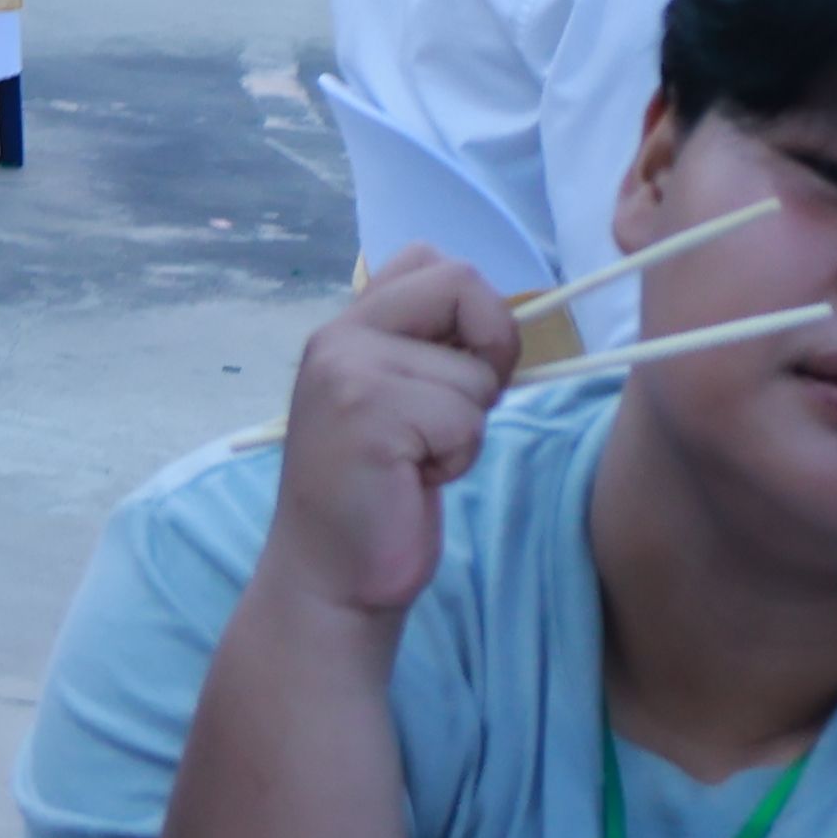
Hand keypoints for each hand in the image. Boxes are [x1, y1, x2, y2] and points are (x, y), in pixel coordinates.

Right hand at [264, 257, 516, 617]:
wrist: (331, 576)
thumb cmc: (378, 492)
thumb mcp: (396, 398)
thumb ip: (426, 349)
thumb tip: (504, 321)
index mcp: (347, 326)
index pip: (432, 261)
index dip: (475, 309)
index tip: (466, 364)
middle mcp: (339, 337)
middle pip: (462, 284)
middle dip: (491, 347)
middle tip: (460, 409)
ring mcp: (349, 374)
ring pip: (474, 372)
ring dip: (467, 425)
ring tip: (417, 460)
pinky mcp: (369, 418)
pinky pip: (465, 419)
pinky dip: (457, 458)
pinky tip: (414, 480)